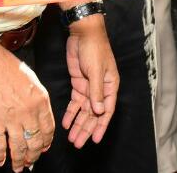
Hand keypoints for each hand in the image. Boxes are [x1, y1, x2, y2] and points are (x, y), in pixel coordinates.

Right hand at [0, 40, 55, 171]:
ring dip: (19, 161)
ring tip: (18, 168)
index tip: (43, 148)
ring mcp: (11, 119)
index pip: (48, 128)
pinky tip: (0, 162)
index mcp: (41, 100)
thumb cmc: (7, 67)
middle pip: (35, 141)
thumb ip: (37, 99)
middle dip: (34, 155)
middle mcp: (29, 112)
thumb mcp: (32, 80)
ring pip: (19, 147)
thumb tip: (38, 114)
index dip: (46, 141)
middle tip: (31, 162)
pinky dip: (0, 156)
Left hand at [63, 14, 118, 147]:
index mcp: (110, 86)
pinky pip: (75, 102)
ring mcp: (89, 87)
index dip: (101, 126)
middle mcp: (101, 89)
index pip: (106, 110)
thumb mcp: (96, 70)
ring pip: (84, 110)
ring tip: (72, 138)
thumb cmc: (94, 49)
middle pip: (94, 113)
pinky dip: (71, 113)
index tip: (95, 139)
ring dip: (78, 124)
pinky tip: (66, 123)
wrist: (83, 33)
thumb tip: (98, 111)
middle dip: (86, 128)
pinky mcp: (78, 83)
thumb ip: (96, 91)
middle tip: (78, 143)